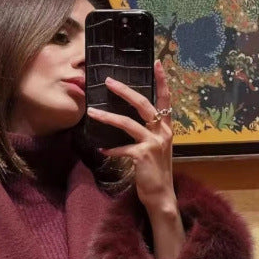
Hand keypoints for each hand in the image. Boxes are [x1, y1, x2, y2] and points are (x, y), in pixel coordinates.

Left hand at [86, 59, 175, 211]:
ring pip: (127, 123)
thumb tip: (129, 122)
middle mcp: (163, 132)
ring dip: (107, 117)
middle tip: (109, 81)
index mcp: (166, 128)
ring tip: (91, 112)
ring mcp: (153, 143)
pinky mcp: (142, 156)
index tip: (157, 62)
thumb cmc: (155, 172)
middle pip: (143, 104)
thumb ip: (147, 134)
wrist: (161, 195)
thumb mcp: (155, 149)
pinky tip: (101, 150)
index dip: (162, 81)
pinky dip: (110, 149)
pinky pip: (122, 148)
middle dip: (125, 91)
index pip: (166, 99)